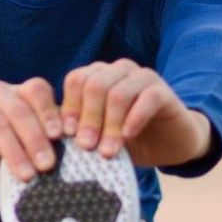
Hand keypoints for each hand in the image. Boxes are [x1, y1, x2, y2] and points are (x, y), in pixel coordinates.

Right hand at [0, 78, 64, 189]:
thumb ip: (45, 152)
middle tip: (47, 166)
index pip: (40, 92)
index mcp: (22, 99)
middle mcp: (1, 94)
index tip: (62, 138)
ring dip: (11, 144)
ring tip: (24, 173)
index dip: (51, 113)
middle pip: (21, 107)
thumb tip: (77, 164)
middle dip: (36, 138)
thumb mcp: (24, 157)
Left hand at [58, 58, 210, 167]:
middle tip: (86, 146)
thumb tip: (52, 140)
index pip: (76, 80)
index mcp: (98, 75)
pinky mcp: (163, 90)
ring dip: (110, 125)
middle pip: (95, 85)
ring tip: (107, 151)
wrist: (169, 143)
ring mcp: (142, 77)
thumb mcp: (99, 135)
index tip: (65, 135)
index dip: (70, 107)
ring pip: (118, 93)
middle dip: (88, 118)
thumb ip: (80, 131)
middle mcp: (118, 70)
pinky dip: (134, 119)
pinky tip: (128, 137)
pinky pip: (147, 98)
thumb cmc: (128, 139)